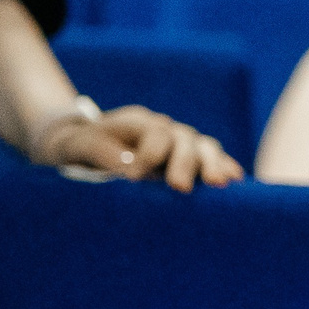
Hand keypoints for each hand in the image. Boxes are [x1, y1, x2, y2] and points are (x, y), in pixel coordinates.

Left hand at [35, 104, 243, 192]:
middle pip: (184, 138)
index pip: (154, 133)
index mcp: (135, 121)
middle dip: (185, 162)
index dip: (148, 155)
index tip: (133, 180)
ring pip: (204, 146)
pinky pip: (212, 157)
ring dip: (213, 163)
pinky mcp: (187, 159)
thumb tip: (128, 166)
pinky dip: (224, 165)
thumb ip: (97, 149)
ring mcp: (178, 142)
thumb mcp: (74, 145)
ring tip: (220, 183)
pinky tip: (235, 179)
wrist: (78, 149)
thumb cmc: (74, 150)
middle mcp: (162, 128)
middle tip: (179, 187)